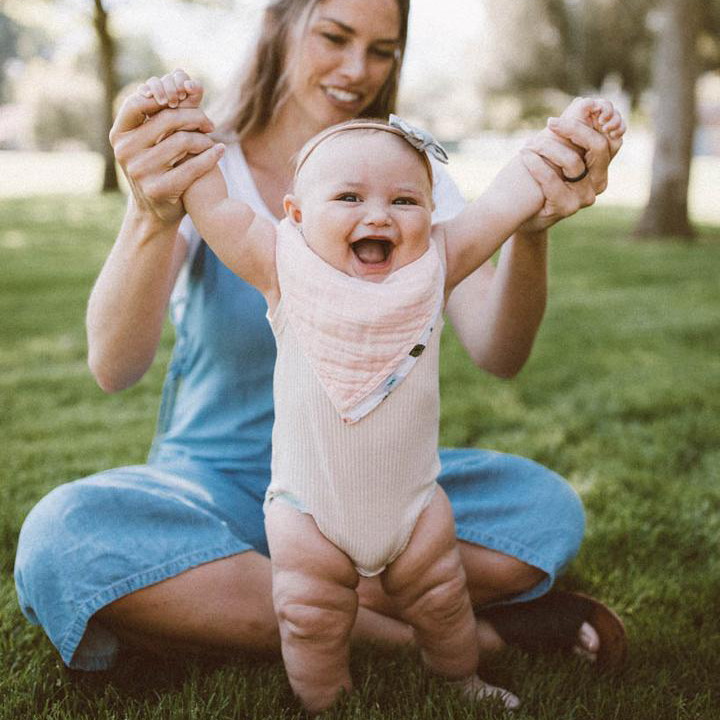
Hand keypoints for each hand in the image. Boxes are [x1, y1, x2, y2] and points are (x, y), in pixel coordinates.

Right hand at [109, 69, 223, 223]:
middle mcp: (125, 151)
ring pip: (182, 141)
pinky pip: (192, 166)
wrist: (157, 212)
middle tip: (210, 123)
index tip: (186, 100)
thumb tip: (193, 83)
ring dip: (204, 139)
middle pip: (167, 118)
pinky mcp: (158, 189)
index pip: (139, 101)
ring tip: (211, 141)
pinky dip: (211, 156)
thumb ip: (170, 112)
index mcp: (120, 134)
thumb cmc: (160, 167)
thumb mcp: (156, 140)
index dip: (165, 95)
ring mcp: (140, 171)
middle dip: (194, 116)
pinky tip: (220, 151)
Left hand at [517, 97, 625, 233]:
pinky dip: (536, 164)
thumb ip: (571, 132)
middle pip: (597, 145)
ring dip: (547, 147)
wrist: (520, 214)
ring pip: (572, 161)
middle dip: (574, 128)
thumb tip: (584, 102)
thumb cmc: (539, 179)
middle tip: (551, 122)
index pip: (611, 137)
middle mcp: (598, 182)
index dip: (602, 119)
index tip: (582, 104)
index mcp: (600, 167)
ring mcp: (584, 197)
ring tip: (529, 144)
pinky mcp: (567, 207)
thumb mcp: (556, 152)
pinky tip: (524, 155)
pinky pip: (552, 179)